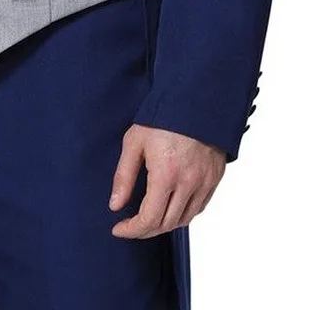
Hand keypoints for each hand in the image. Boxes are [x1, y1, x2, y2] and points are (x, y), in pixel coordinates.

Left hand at [108, 124, 226, 238]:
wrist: (195, 99)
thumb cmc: (163, 117)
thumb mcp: (134, 142)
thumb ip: (124, 176)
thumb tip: (115, 205)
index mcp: (166, 175)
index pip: (149, 219)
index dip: (132, 230)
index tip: (119, 228)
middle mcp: (188, 183)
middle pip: (167, 224)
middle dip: (145, 230)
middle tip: (131, 226)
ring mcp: (204, 182)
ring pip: (184, 220)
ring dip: (165, 225)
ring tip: (149, 218)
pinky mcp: (215, 178)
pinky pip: (199, 208)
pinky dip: (184, 214)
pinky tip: (171, 208)